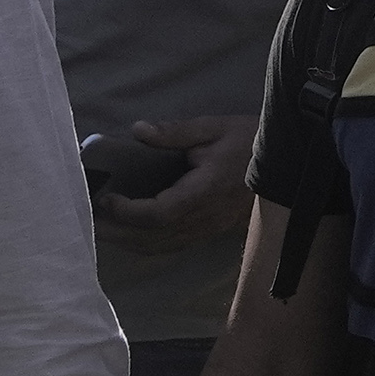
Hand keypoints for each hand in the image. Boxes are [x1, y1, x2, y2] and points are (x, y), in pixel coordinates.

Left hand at [85, 116, 250, 250]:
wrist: (287, 165)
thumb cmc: (251, 142)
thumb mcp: (216, 128)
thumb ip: (176, 132)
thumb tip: (138, 130)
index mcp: (205, 192)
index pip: (159, 213)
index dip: (128, 211)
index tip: (106, 197)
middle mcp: (204, 217)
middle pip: (151, 238)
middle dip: (115, 232)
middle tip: (86, 219)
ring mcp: (207, 229)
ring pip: (158, 247)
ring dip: (125, 241)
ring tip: (99, 228)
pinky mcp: (208, 233)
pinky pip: (169, 247)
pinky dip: (143, 245)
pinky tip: (127, 234)